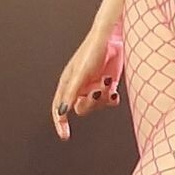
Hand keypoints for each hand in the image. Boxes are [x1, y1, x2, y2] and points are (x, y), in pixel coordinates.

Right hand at [53, 25, 123, 141]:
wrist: (113, 38)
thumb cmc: (92, 52)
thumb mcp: (80, 74)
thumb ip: (72, 93)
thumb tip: (62, 112)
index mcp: (68, 84)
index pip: (59, 108)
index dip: (60, 122)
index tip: (65, 136)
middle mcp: (79, 87)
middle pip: (81, 109)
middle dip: (91, 103)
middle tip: (99, 90)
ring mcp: (94, 87)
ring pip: (96, 106)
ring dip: (103, 99)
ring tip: (108, 83)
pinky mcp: (108, 86)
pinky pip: (108, 102)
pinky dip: (112, 99)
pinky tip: (114, 91)